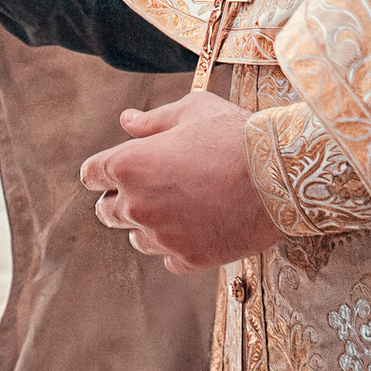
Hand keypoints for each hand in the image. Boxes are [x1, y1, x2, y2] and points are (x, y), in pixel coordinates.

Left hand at [77, 90, 283, 273]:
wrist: (280, 177)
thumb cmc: (234, 135)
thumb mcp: (192, 110)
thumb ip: (153, 120)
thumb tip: (127, 120)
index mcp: (129, 165)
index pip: (90, 175)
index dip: (102, 170)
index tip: (116, 169)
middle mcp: (138, 206)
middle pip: (106, 212)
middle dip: (119, 199)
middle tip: (149, 186)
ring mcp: (163, 237)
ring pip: (136, 239)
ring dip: (147, 225)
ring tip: (177, 207)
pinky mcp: (190, 259)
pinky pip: (169, 259)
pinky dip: (177, 246)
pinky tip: (198, 227)